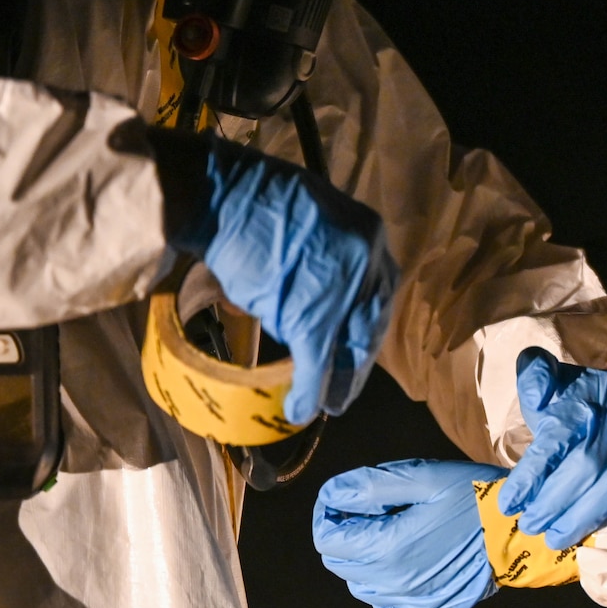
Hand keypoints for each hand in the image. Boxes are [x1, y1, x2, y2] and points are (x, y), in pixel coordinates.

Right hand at [159, 133, 398, 425]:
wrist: (225, 198)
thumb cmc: (257, 204)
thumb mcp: (316, 219)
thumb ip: (332, 255)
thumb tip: (324, 291)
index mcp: (371, 235)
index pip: (381, 293)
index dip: (366, 327)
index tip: (357, 350)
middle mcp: (367, 262)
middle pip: (369, 326)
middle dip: (354, 363)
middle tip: (343, 392)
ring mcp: (343, 291)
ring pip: (338, 346)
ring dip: (327, 376)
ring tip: (319, 398)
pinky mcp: (314, 318)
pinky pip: (317, 363)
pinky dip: (310, 391)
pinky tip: (301, 409)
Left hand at [314, 459, 505, 607]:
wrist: (518, 530)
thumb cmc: (471, 497)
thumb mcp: (422, 478)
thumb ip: (371, 486)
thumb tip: (332, 494)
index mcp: (388, 547)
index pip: (327, 539)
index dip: (326, 514)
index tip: (340, 500)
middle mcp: (394, 582)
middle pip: (339, 563)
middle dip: (344, 534)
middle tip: (370, 511)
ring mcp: (412, 603)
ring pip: (361, 585)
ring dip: (364, 560)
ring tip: (391, 534)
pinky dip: (385, 591)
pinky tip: (402, 567)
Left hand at [498, 347, 606, 548]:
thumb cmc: (579, 401)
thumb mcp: (553, 380)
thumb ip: (536, 376)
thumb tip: (537, 396)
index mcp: (589, 395)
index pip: (558, 438)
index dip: (532, 474)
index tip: (509, 503)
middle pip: (585, 466)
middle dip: (553, 502)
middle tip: (531, 525)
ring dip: (583, 518)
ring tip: (555, 537)